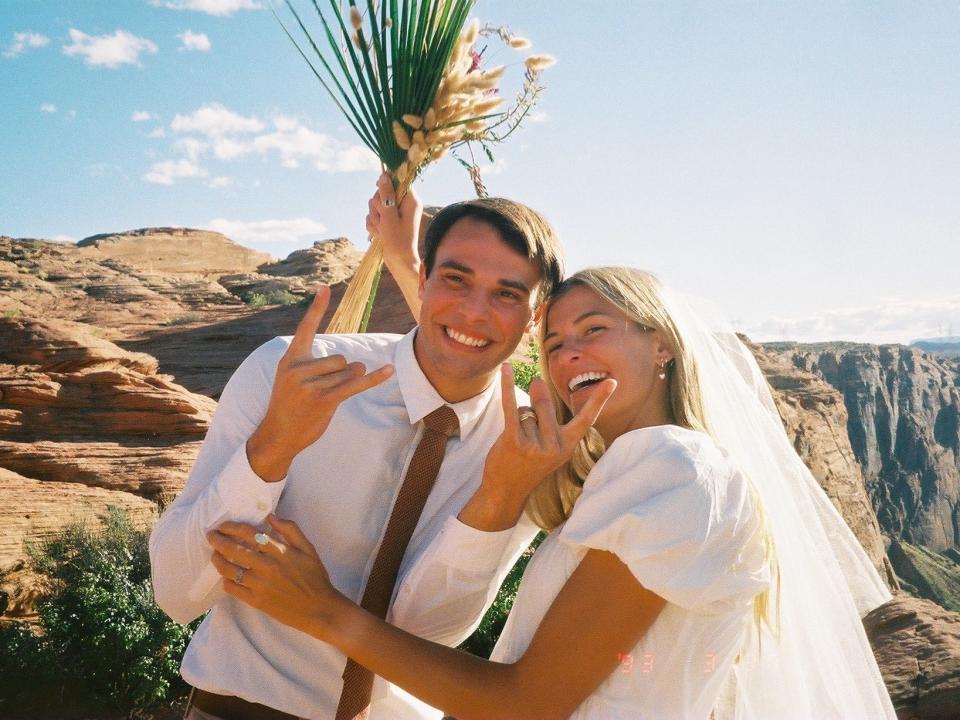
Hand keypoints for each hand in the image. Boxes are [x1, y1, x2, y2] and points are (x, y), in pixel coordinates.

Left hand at [208, 516, 346, 637]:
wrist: (318, 608)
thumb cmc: (315, 576)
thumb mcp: (309, 548)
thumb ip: (290, 530)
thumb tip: (270, 516)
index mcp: (279, 551)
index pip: (249, 534)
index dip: (233, 527)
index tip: (223, 525)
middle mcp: (267, 566)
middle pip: (235, 549)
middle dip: (218, 540)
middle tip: (210, 535)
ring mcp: (260, 585)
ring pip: (230, 569)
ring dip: (218, 560)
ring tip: (214, 555)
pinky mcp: (256, 601)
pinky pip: (233, 589)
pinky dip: (226, 581)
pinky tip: (225, 577)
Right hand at [246, 286, 394, 480]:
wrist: (278, 434)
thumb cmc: (290, 405)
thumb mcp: (292, 379)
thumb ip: (321, 366)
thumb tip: (360, 365)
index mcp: (290, 359)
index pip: (306, 328)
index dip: (316, 308)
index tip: (325, 288)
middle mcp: (298, 369)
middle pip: (340, 358)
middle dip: (342, 372)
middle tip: (324, 389)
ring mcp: (310, 385)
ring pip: (348, 372)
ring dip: (347, 382)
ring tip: (327, 396)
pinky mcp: (324, 400)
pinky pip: (355, 386)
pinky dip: (374, 379)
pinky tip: (389, 371)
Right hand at [367, 172, 423, 319]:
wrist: (399, 262)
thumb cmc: (398, 241)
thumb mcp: (390, 216)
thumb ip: (387, 194)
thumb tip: (384, 175)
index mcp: (411, 200)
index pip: (397, 180)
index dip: (386, 184)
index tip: (380, 191)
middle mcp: (404, 204)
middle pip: (383, 192)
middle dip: (378, 206)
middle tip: (383, 220)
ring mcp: (395, 213)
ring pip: (376, 205)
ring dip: (375, 218)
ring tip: (382, 230)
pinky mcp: (388, 221)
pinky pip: (374, 216)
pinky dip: (374, 225)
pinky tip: (379, 234)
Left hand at [460, 364, 615, 529]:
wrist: (506, 492)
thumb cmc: (527, 465)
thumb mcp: (545, 445)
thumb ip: (546, 415)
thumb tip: (537, 381)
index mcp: (567, 446)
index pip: (586, 419)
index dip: (599, 399)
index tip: (612, 381)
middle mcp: (555, 446)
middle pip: (545, 407)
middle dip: (534, 405)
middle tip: (528, 418)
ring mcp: (535, 445)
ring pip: (525, 411)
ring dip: (517, 420)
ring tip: (515, 441)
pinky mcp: (514, 441)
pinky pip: (511, 406)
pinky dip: (507, 386)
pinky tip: (506, 369)